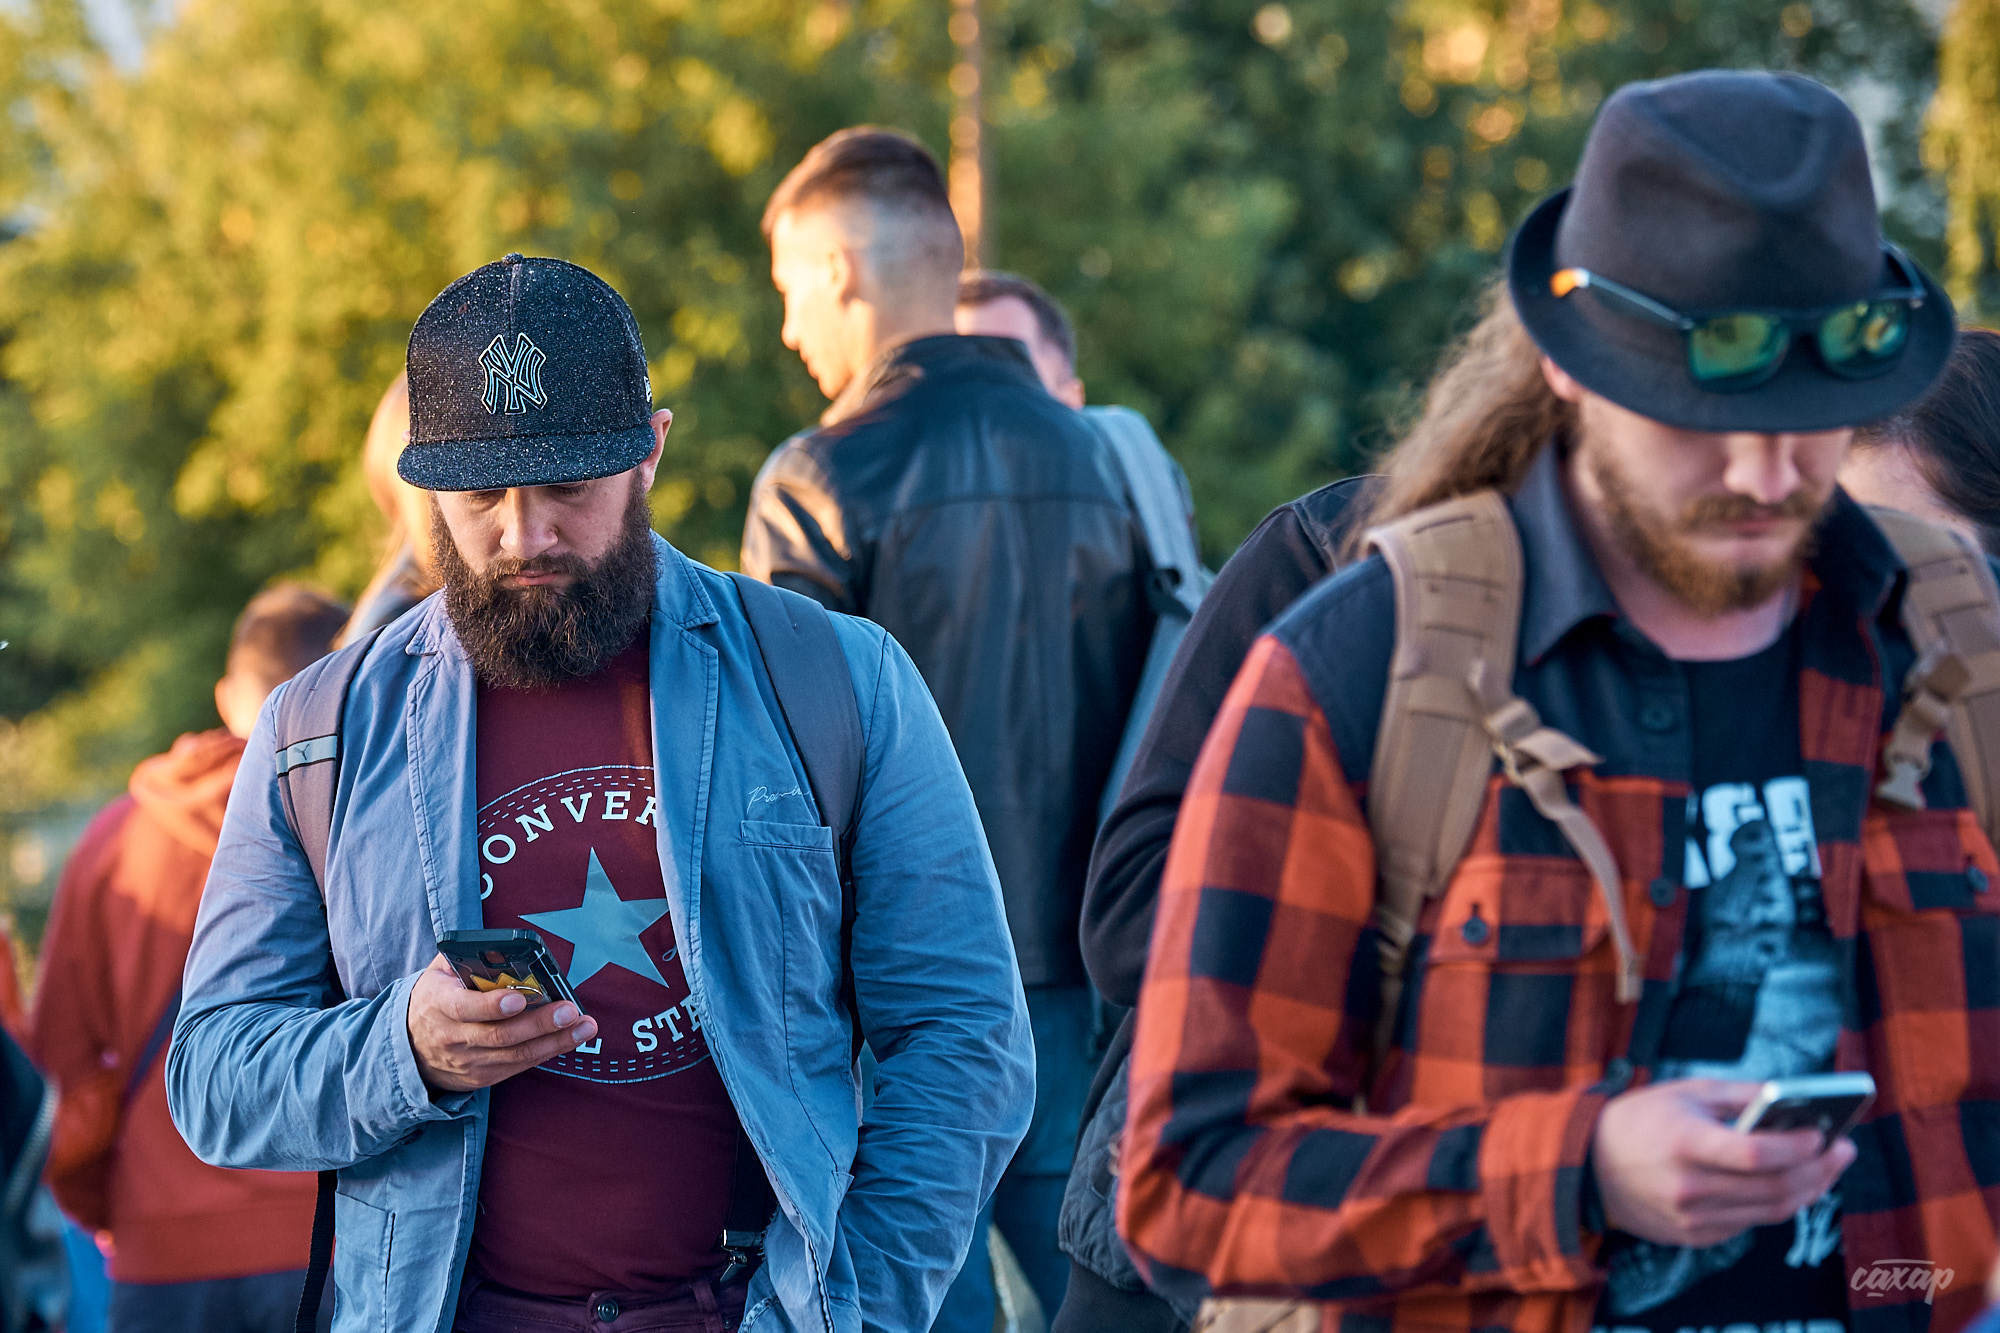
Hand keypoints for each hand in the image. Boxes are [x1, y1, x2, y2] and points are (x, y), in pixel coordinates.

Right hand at [407, 954, 597, 1092]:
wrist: (410, 1047)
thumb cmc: (434, 1000)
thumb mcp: (438, 974)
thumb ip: (464, 959)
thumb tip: (501, 947)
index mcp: (440, 1005)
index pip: (465, 1008)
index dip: (492, 1005)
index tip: (519, 999)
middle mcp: (453, 1038)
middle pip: (499, 1035)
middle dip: (538, 1024)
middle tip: (569, 1011)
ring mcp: (468, 1062)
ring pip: (515, 1055)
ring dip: (554, 1041)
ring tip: (584, 1026)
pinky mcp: (481, 1077)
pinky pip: (518, 1067)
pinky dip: (546, 1053)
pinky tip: (570, 1039)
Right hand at [1591, 1077, 1855, 1248]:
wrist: (1588, 1166)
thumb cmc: (1642, 1119)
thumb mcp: (1686, 1092)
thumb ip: (1741, 1096)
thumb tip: (1794, 1100)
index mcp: (1684, 1142)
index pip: (1757, 1153)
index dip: (1798, 1147)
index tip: (1825, 1133)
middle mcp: (1688, 1186)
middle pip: (1773, 1188)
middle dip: (1818, 1170)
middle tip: (1843, 1150)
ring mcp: (1689, 1218)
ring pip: (1769, 1212)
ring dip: (1806, 1190)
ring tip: (1825, 1168)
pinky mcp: (1692, 1236)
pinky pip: (1747, 1224)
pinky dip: (1773, 1204)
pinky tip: (1786, 1184)